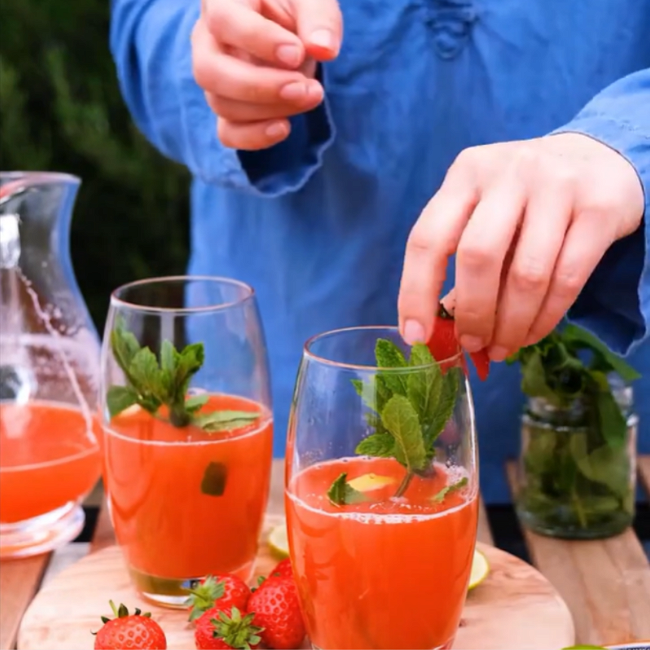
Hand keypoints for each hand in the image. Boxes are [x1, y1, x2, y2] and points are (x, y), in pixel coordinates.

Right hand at [192, 0, 341, 149]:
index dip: (258, 40)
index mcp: (224, 1)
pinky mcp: (228, 106)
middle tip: (305, 88)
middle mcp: (208, 40)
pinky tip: (284, 127)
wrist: (292, 28)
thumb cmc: (297, 5)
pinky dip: (254, 137)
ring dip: (268, 110)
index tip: (297, 53)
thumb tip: (324, 50)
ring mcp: (215, 77)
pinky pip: (227, 132)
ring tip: (311, 96)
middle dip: (260, 87)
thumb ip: (319, 17)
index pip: (224, 21)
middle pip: (210, 71)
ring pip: (221, 103)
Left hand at [398, 133, 644, 360]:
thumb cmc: (526, 195)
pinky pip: (568, 280)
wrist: (602, 157)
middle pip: (478, 256)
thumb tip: (437, 327)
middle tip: (471, 345)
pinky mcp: (599, 208)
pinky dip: (545, 319)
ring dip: (510, 325)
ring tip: (500, 349)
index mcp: (466, 174)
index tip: (415, 336)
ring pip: (526, 275)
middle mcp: (508, 173)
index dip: (415, 292)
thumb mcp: (485, 209)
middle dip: (472, 313)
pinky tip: (530, 335)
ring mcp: (557, 187)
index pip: (427, 239)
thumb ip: (460, 257)